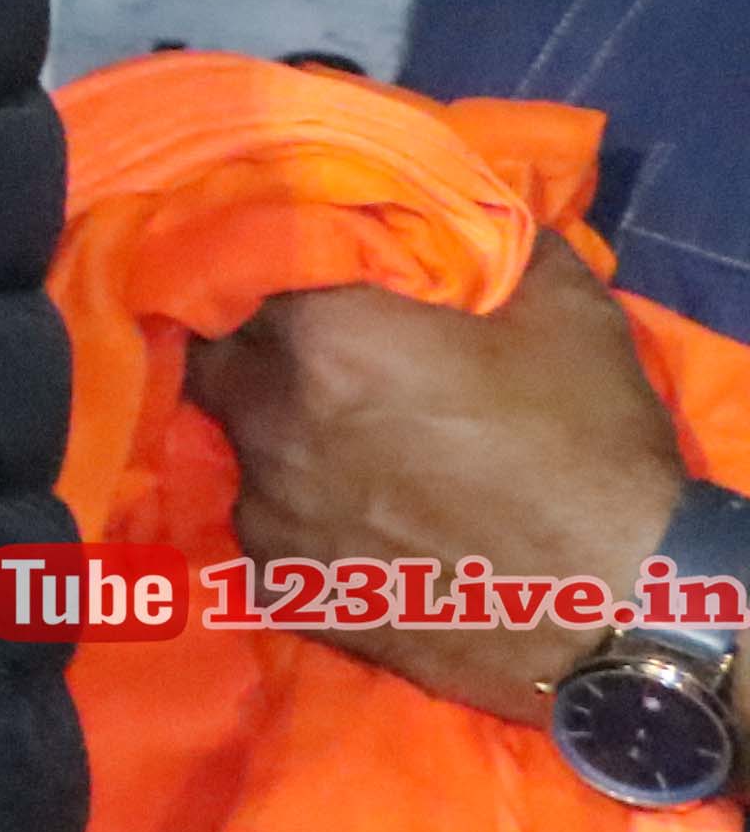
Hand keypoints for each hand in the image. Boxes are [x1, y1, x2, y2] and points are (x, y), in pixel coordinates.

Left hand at [194, 232, 688, 719]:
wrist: (612, 607)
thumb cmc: (590, 450)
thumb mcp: (564, 312)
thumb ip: (487, 247)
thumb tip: (451, 223)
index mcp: (322, 338)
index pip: (245, 274)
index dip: (270, 274)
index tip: (305, 282)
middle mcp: (267, 418)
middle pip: (219, 359)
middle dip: (254, 350)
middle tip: (318, 358)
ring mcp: (263, 507)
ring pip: (239, 443)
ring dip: (278, 431)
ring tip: (352, 446)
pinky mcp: (277, 581)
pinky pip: (265, 520)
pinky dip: (298, 507)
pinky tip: (360, 515)